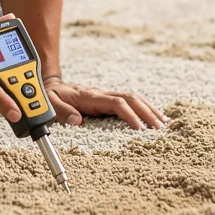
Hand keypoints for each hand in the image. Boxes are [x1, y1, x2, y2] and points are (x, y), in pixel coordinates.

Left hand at [43, 77, 168, 129]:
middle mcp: (102, 94)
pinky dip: (144, 109)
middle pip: (131, 98)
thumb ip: (61, 111)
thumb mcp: (50, 102)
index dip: (129, 115)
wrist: (50, 85)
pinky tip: (154, 118)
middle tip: (159, 128)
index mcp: (90, 96)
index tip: (140, 129)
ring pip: (134, 99)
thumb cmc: (51, 96)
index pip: (116, 103)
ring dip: (149, 109)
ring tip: (164, 123)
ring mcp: (106, 96)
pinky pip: (130, 103)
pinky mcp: (108, 100)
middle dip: (147, 112)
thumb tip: (77, 120)